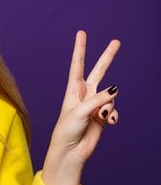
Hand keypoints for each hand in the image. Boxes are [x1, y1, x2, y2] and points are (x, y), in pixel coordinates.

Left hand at [52, 30, 120, 161]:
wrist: (71, 151)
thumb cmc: (67, 130)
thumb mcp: (80, 112)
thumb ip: (98, 99)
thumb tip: (115, 89)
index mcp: (73, 89)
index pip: (78, 65)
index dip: (80, 49)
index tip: (81, 33)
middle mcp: (85, 94)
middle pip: (99, 71)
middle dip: (108, 57)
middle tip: (117, 41)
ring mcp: (95, 104)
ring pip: (111, 95)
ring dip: (109, 106)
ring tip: (101, 116)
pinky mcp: (103, 116)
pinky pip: (114, 110)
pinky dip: (113, 115)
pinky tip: (107, 122)